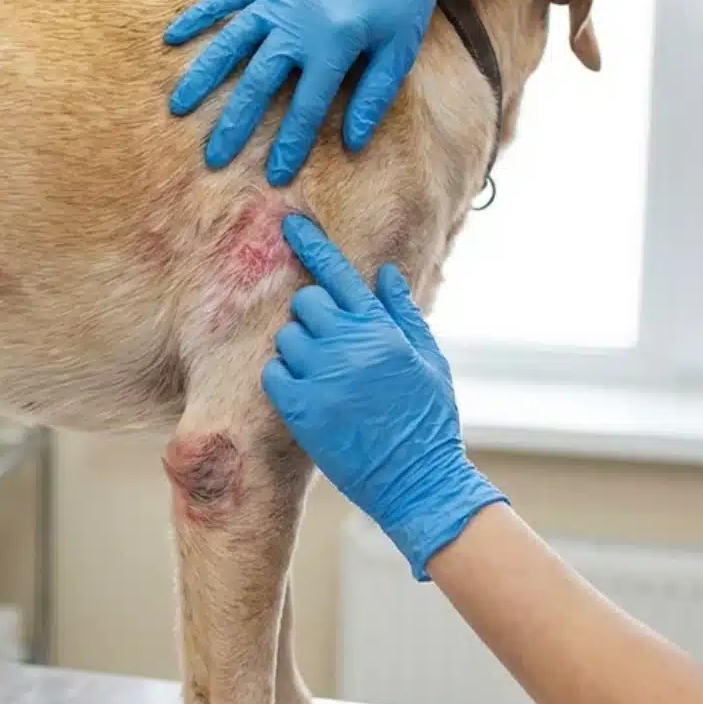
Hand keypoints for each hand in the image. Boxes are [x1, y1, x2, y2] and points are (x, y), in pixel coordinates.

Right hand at [163, 0, 479, 185]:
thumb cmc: (401, 0)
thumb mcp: (398, 51)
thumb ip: (373, 97)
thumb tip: (352, 143)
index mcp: (335, 44)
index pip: (305, 107)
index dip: (290, 144)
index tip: (274, 176)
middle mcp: (299, 22)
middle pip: (258, 82)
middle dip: (234, 123)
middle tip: (212, 158)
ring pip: (231, 41)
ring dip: (203, 75)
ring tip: (178, 107)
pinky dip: (198, 15)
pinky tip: (172, 37)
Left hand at [263, 214, 505, 579]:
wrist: (417, 479)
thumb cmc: (427, 420)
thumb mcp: (429, 360)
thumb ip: (403, 314)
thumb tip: (384, 274)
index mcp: (381, 329)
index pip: (339, 273)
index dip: (311, 244)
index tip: (290, 224)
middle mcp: (349, 345)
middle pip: (305, 301)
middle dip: (313, 316)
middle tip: (331, 345)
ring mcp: (322, 376)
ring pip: (287, 337)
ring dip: (299, 350)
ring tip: (326, 377)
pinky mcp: (301, 408)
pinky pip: (274, 373)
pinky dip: (284, 378)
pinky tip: (308, 395)